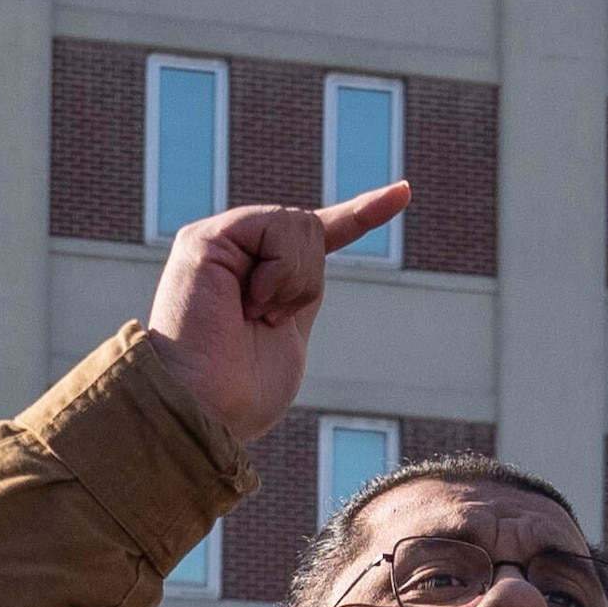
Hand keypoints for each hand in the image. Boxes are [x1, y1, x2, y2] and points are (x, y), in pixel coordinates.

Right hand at [145, 186, 409, 446]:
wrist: (205, 412)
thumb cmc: (240, 395)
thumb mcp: (289, 334)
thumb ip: (299, 287)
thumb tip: (320, 240)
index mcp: (254, 275)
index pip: (315, 233)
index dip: (360, 214)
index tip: (403, 194)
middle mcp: (232, 252)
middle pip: (310, 227)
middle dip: (308, 280)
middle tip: (267, 321)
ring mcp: (216, 243)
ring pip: (299, 223)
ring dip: (293, 280)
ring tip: (253, 315)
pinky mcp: (204, 239)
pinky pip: (276, 227)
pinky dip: (280, 271)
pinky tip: (247, 302)